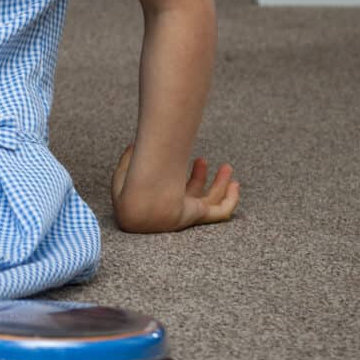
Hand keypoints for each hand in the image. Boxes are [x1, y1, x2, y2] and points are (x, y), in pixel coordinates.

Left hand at [110, 144, 239, 232]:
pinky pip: (220, 213)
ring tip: (226, 167)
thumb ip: (129, 158)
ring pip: (210, 201)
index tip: (177, 155)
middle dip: (199, 176)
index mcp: (157, 199)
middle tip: (202, 160)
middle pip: (192, 193)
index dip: (175, 173)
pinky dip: (230, 201)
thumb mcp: (124, 170)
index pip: (171, 187)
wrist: (139, 208)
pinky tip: (235, 186)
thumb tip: (134, 145)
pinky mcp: (197, 215)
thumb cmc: (129, 190)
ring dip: (219, 184)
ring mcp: (187, 212)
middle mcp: (174, 207)